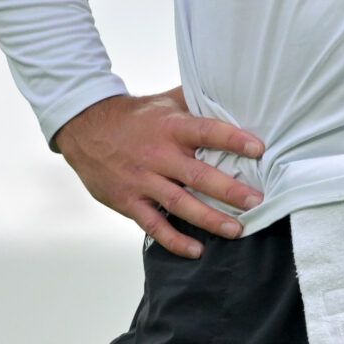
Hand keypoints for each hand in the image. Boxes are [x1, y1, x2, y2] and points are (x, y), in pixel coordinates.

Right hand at [54, 87, 265, 257]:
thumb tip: (232, 93)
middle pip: (197, 175)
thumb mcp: (165, 101)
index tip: (258, 149)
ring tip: (236, 229)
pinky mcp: (129, 201)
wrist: (85, 129)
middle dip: (229, 190)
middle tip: (256, 201)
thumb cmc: (134, 116)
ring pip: (180, 203)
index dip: (232, 140)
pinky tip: (196, 250)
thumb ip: (196, 100)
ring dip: (209, 219)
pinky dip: (175, 240)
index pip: (206, 132)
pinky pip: (154, 225)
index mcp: (171, 126)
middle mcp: (158, 155)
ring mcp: (143, 180)